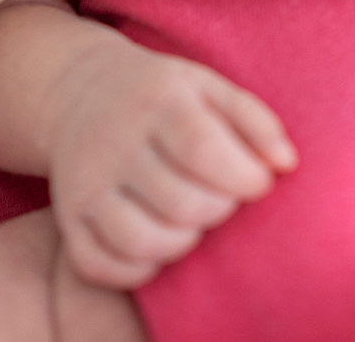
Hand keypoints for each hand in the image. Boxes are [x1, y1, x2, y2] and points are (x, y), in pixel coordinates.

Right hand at [43, 38, 294, 288]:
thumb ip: (255, 120)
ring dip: (182, 243)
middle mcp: (114, 143)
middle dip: (218, 211)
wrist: (79, 90)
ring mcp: (85, 183)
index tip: (258, 184)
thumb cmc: (161, 96)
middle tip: (222, 198)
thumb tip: (286, 164)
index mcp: (157, 102)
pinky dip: (136, 269)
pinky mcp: (68, 216)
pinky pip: (98, 266)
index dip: (244, 177)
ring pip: (141, 242)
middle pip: (180, 204)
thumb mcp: (208, 85)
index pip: (202, 149)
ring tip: (192, 220)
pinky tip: (157, 243)